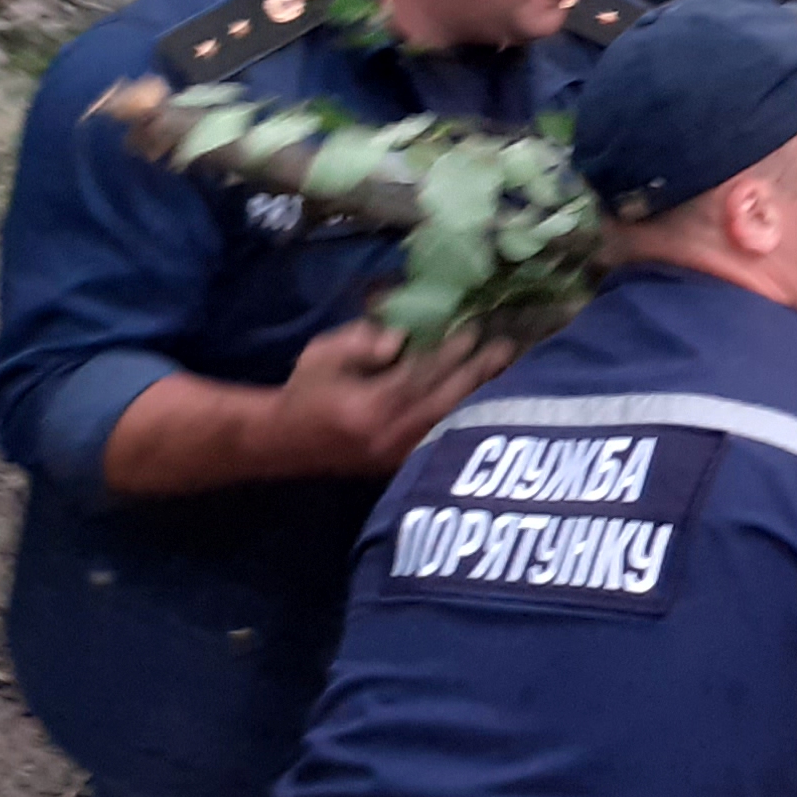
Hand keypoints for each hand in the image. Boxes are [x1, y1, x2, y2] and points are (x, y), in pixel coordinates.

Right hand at [282, 320, 511, 473]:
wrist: (286, 442)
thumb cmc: (306, 390)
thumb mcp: (322, 354)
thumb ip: (360, 341)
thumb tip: (401, 338)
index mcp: (368, 407)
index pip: (420, 376)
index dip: (449, 353)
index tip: (473, 330)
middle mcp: (389, 435)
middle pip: (445, 402)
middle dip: (476, 374)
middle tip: (505, 349)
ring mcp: (398, 456)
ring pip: (450, 424)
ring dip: (481, 397)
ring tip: (510, 372)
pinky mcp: (403, 466)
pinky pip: (445, 439)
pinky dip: (468, 419)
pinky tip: (489, 401)